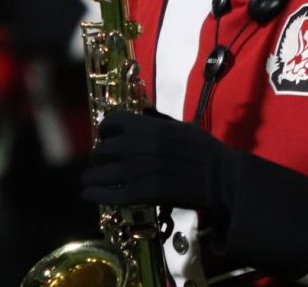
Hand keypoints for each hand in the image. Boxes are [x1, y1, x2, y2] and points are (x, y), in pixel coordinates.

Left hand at [82, 109, 226, 212]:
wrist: (220, 177)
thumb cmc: (203, 150)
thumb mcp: (180, 126)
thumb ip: (157, 120)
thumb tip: (142, 111)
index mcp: (148, 127)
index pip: (112, 122)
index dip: (105, 130)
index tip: (105, 138)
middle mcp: (138, 147)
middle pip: (102, 150)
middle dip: (98, 157)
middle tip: (101, 163)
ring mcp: (138, 171)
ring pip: (100, 174)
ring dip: (90, 178)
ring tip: (88, 181)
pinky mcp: (141, 194)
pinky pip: (109, 195)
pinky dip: (95, 195)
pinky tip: (89, 195)